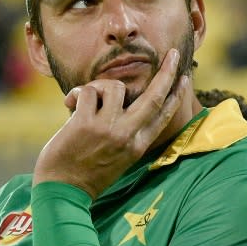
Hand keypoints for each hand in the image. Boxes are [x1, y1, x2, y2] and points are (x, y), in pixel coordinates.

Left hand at [33, 49, 187, 198]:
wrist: (63, 192)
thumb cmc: (86, 173)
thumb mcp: (117, 157)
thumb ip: (125, 131)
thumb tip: (123, 97)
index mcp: (137, 146)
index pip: (163, 115)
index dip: (176, 95)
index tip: (184, 77)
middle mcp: (127, 136)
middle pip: (154, 96)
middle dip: (166, 72)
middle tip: (172, 53)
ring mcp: (107, 129)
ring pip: (114, 86)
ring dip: (99, 87)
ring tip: (85, 102)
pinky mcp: (85, 123)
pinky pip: (88, 91)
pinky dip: (76, 94)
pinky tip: (69, 106)